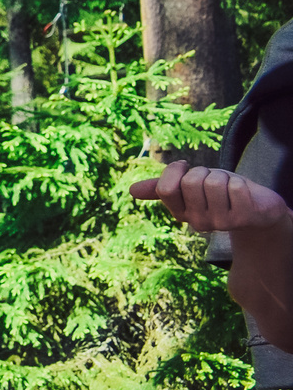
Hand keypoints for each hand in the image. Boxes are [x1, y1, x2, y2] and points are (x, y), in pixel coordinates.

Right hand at [131, 162, 292, 237]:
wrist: (257, 209)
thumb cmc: (221, 194)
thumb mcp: (191, 186)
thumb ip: (163, 187)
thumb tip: (131, 191)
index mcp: (181, 213)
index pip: (166, 189)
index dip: (175, 170)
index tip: (185, 166)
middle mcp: (198, 222)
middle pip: (190, 182)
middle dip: (204, 171)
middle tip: (214, 182)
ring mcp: (222, 223)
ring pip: (213, 182)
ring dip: (224, 177)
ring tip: (229, 188)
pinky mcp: (245, 218)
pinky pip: (235, 187)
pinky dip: (240, 182)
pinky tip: (244, 194)